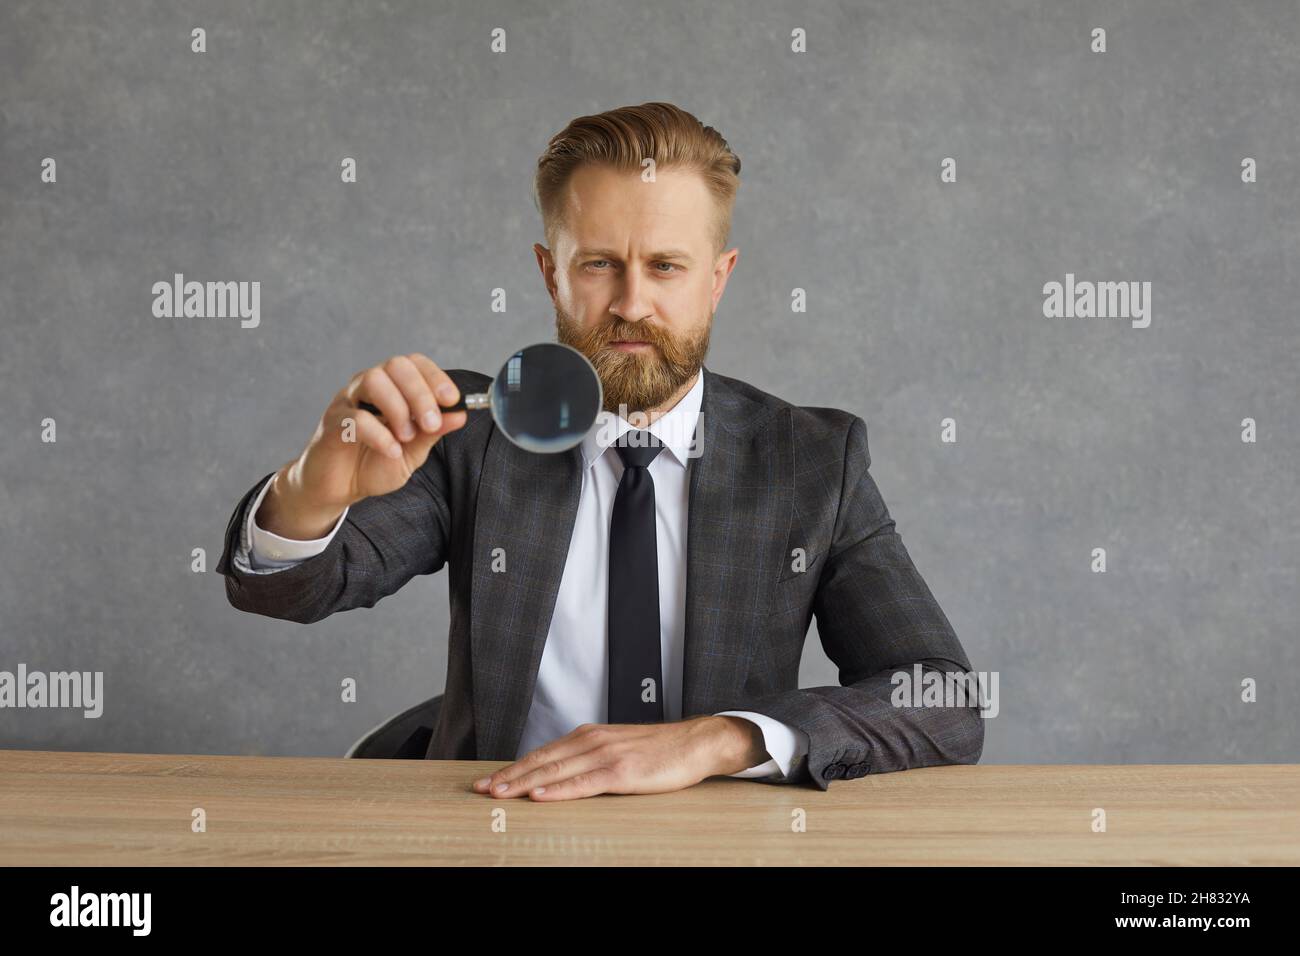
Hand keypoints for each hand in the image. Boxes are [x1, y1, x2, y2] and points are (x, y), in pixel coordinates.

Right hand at [257, 354, 467, 537]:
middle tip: (431, 423)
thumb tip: (460, 415)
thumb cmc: (375, 464)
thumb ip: (433, 432)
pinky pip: (355, 418)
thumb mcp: (413, 452)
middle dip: (420, 393)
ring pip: (373, 380)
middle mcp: (368, 387)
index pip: (414, 364)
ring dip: (398, 408)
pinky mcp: (332, 424)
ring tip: (407, 437)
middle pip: (396, 365)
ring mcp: (348, 402)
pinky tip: (391, 451)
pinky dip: (379, 434)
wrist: (339, 489)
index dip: (435, 377)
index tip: (452, 400)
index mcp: (392, 388)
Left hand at [471, 716, 768, 800]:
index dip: (513, 767)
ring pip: (554, 771)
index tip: (489, 780)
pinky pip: (582, 784)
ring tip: (498, 793)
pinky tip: (539, 796)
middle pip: (540, 761)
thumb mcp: (617, 748)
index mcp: (589, 735)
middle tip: (480, 789)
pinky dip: (557, 790)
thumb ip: (589, 758)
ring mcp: (605, 755)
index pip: (541, 753)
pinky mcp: (621, 772)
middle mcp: (591, 741)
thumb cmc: (659, 750)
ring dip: (523, 783)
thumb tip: (560, 775)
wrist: (695, 742)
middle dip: (508, 776)